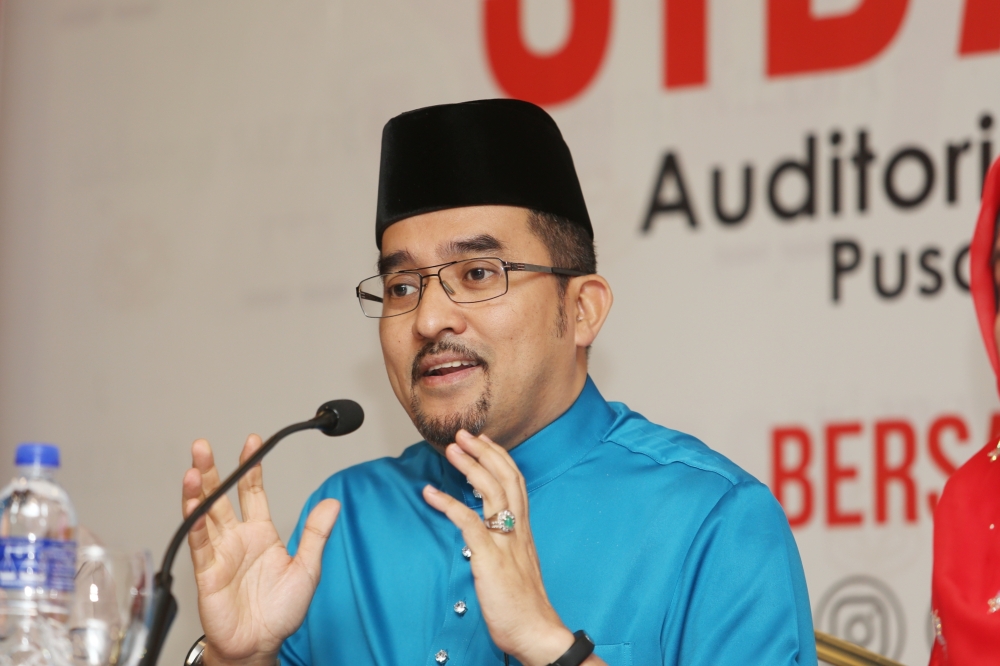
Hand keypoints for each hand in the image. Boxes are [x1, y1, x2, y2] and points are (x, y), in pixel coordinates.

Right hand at [181, 436, 339, 665]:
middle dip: (213, 471)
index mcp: (261, 533)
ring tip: (193, 470)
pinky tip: (192, 505)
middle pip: (221, 497)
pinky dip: (195, 525)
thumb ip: (315, 534)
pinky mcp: (207, 573)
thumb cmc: (281, 611)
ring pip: (204, 516)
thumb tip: (333, 503)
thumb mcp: (307, 568)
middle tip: (203, 446)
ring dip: (197, 493)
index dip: (251, 467)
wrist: (260, 644)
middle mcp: (237, 539)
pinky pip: (200, 545)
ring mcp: (220, 554)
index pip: (252, 492)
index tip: (251, 442)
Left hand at [422, 430, 603, 665]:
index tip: (483, 441)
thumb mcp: (517, 567)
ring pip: (491, 492)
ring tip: (450, 450)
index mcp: (524, 531)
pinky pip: (469, 523)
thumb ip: (505, 546)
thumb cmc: (525, 607)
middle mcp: (518, 531)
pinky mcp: (491, 559)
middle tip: (463, 434)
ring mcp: (506, 543)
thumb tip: (487, 533)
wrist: (538, 633)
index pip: (515, 482)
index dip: (499, 457)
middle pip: (506, 478)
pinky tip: (431, 493)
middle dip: (485, 452)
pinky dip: (449, 504)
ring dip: (469, 467)